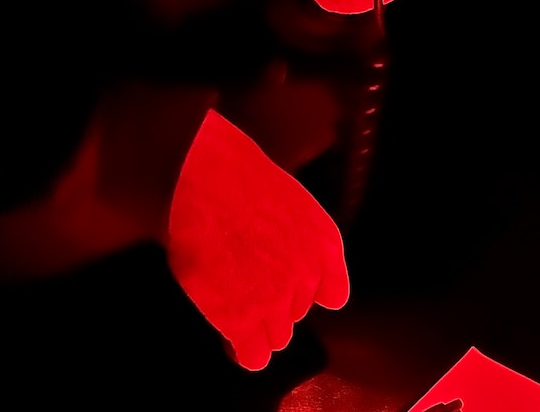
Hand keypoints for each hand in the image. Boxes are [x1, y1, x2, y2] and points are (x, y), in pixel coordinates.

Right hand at [166, 109, 348, 370]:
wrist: (206, 182)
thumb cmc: (238, 181)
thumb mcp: (290, 203)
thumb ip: (300, 242)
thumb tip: (288, 269)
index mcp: (325, 244)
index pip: (333, 295)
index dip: (304, 292)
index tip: (285, 286)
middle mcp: (307, 275)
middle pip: (296, 314)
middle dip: (273, 303)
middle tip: (244, 281)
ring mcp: (276, 300)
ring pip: (277, 338)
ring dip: (256, 326)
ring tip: (232, 301)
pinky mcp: (241, 320)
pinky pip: (254, 357)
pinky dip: (242, 350)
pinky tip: (229, 334)